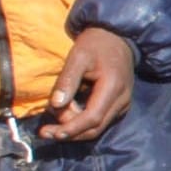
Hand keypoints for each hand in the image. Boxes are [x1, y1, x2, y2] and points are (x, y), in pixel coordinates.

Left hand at [40, 27, 134, 141]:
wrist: (117, 37)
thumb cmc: (96, 43)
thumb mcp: (78, 56)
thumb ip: (67, 80)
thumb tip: (55, 105)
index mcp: (113, 87)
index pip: (92, 118)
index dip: (71, 128)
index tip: (50, 132)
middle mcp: (122, 100)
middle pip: (95, 128)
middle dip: (70, 132)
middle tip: (47, 130)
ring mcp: (123, 104)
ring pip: (98, 128)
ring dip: (75, 128)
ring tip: (55, 118)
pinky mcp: (119, 106)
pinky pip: (100, 121)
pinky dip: (82, 122)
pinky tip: (69, 112)